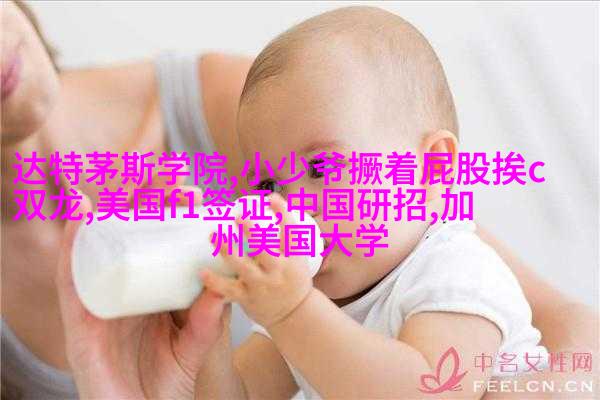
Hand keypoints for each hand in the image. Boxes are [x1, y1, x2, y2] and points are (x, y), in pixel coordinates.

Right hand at [55, 183, 228, 399]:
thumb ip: (207, 317)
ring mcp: (101, 301)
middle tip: (173, 175)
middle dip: (150, 202)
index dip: (173, 216)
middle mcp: (125, 290)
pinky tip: (83, 212)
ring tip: (138, 179)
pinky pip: (72, 275)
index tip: (193, 192)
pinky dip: (74, 241)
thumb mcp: (193, 343)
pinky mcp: (79, 318)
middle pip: (133, 236)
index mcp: (151, 294)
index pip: (160, 245)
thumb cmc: (165, 383)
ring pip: (103, 245)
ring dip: (117, 208)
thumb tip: (222, 280)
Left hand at [201, 192, 313, 327]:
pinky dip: (214, 281)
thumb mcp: (297, 256)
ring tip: (214, 235)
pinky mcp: (248, 298)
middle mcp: (279, 270)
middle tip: (237, 215)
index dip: (283, 213)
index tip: (271, 198)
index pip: (291, 232)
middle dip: (250, 231)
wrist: (294, 314)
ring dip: (227, 250)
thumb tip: (270, 202)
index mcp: (294, 257)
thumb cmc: (292, 278)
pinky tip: (202, 272)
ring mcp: (263, 285)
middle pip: (265, 248)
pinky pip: (228, 289)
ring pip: (244, 266)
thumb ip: (283, 234)